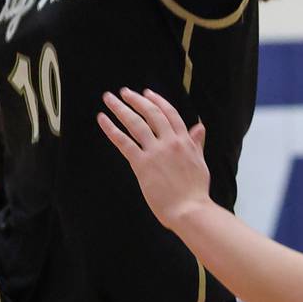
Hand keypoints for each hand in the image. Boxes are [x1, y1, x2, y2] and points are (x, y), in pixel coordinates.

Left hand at [98, 87, 210, 230]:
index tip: (147, 93)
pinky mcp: (142, 164)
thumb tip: (199, 127)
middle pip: (151, 113)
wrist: (189, 209)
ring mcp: (155, 152)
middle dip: (136, 100)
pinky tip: (102, 119)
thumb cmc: (195, 191)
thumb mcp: (200, 162)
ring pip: (136, 123)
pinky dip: (111, 129)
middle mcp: (170, 142)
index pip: (170, 114)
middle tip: (124, 92)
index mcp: (184, 141)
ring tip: (109, 98)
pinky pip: (124, 142)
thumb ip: (196, 144)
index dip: (157, 101)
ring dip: (120, 108)